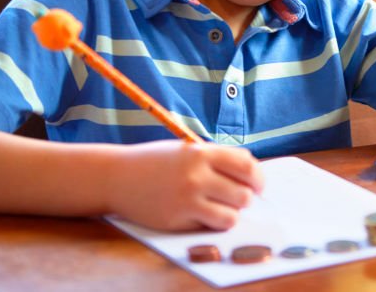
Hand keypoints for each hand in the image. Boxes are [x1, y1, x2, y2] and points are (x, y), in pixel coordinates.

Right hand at [107, 141, 262, 230]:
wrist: (117, 176)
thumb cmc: (157, 161)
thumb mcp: (188, 149)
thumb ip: (219, 157)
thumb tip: (252, 171)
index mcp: (202, 153)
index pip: (247, 167)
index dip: (258, 178)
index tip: (258, 185)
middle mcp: (196, 176)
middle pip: (244, 194)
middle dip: (246, 198)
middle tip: (237, 198)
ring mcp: (186, 200)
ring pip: (231, 216)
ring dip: (231, 213)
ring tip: (220, 207)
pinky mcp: (176, 220)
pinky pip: (209, 226)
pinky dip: (211, 223)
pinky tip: (201, 214)